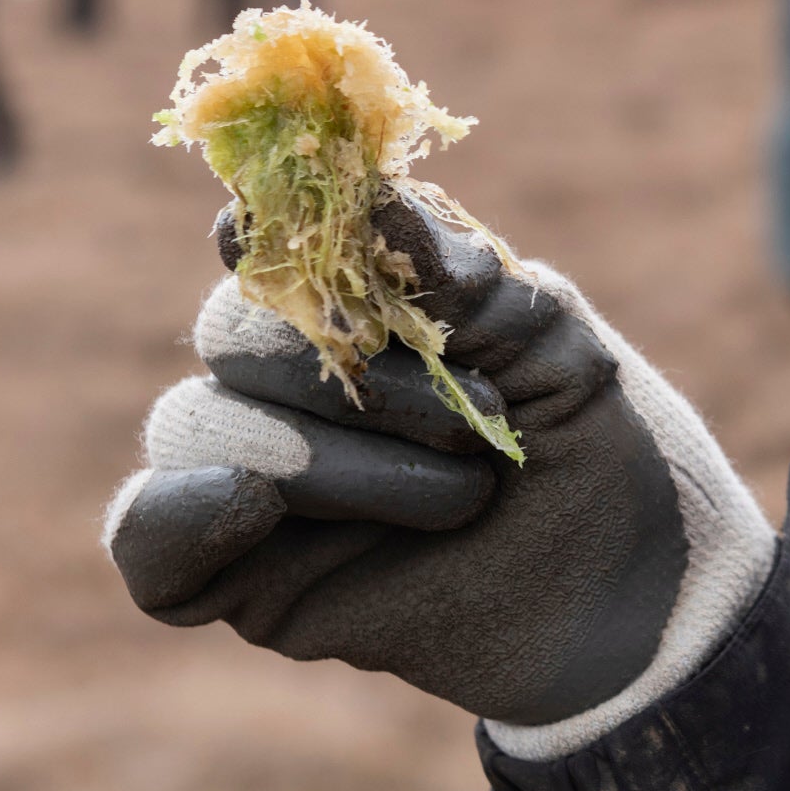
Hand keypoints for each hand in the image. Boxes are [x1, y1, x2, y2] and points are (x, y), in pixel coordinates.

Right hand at [104, 194, 774, 740]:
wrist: (641, 594)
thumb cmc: (597, 447)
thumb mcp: (553, 342)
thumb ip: (462, 271)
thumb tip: (374, 196)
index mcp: (357, 304)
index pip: (270, 244)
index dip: (266, 232)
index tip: (271, 231)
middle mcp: (293, 381)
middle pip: (233, 334)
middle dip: (346, 372)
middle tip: (476, 417)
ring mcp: (259, 478)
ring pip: (200, 425)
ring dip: (326, 455)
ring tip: (463, 494)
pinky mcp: (247, 578)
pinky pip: (148, 544)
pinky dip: (176, 516)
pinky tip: (249, 503)